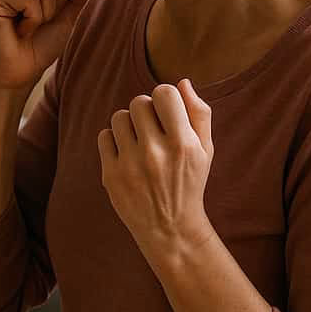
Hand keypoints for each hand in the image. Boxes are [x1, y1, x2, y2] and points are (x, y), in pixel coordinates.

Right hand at [0, 0, 94, 91]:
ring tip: (28, 26)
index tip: (51, 8)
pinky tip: (19, 30)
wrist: (19, 73)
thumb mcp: (69, 14)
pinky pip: (31, 0)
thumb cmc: (41, 44)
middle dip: (57, 1)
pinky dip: (33, 21)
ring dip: (45, 14)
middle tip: (38, 20)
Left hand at [97, 79, 214, 264]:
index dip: (165, 98)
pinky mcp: (111, 175)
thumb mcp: (206, 151)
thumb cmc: (189, 183)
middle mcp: (156, 153)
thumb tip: (183, 82)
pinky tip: (127, 155)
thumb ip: (199, 113)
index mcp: (183, 144)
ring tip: (140, 142)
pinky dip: (114, 141)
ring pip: (119, 117)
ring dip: (129, 124)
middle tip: (153, 130)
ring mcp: (130, 164)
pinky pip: (104, 136)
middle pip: (138, 101)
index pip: (164, 93)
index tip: (167, 112)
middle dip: (146, 111)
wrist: (169, 229)